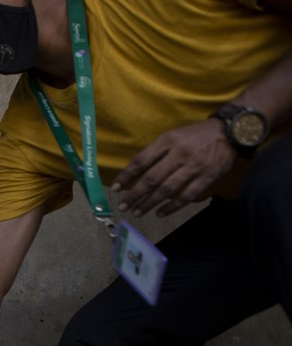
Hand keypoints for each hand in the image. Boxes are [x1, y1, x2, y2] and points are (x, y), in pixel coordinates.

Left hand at [112, 120, 236, 217]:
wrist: (231, 132)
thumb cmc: (195, 136)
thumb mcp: (173, 136)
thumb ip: (156, 152)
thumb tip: (135, 173)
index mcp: (168, 141)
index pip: (141, 161)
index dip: (126, 176)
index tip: (115, 188)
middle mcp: (179, 153)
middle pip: (152, 178)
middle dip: (135, 195)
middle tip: (123, 206)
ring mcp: (194, 166)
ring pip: (167, 189)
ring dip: (150, 203)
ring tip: (138, 211)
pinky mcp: (207, 177)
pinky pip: (186, 196)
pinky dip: (172, 207)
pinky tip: (160, 213)